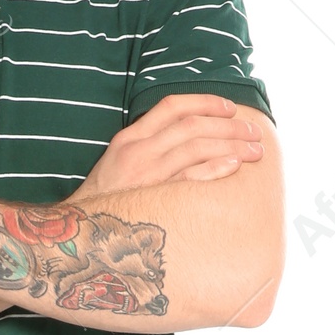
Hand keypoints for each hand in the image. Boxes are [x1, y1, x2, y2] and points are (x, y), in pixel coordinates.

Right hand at [77, 93, 263, 200]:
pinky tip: (234, 165)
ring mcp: (144, 173)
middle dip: (229, 125)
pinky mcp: (152, 196)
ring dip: (231, 144)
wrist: (79, 232)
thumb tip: (185, 144)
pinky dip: (215, 167)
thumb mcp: (118, 165)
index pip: (172, 106)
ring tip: (255, 151)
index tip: (230, 107)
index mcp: (130, 138)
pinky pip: (189, 177)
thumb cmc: (104, 202)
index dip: (205, 102)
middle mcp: (137, 150)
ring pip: (196, 146)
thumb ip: (146, 150)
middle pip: (192, 125)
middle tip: (254, 131)